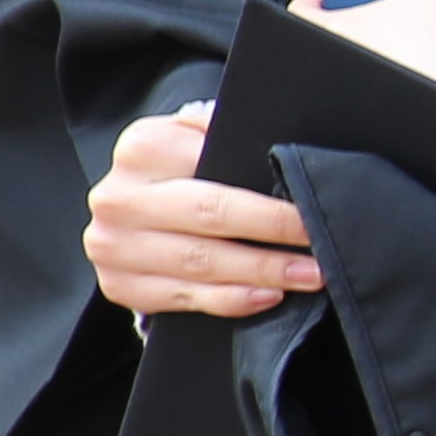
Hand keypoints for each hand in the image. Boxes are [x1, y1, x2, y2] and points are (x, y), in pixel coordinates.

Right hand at [84, 106, 315, 319]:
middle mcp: (120, 197)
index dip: (266, 190)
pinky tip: (267, 296)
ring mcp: (115, 245)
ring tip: (309, 275)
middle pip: (210, 216)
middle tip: (320, 242)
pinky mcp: (119, 284)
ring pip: (201, 262)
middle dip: (274, 231)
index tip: (313, 202)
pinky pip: (184, 297)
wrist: (127, 207)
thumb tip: (281, 146)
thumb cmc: (178, 168)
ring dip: (263, 271)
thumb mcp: (193, 136)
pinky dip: (230, 299)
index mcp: (142, 148)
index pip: (214, 166)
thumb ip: (225, 136)